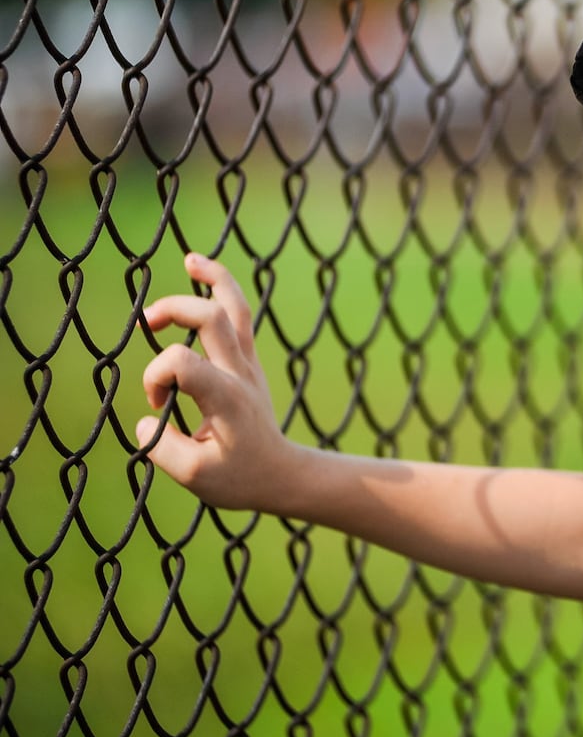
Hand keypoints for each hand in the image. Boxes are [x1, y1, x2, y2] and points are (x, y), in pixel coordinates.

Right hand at [136, 253, 297, 510]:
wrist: (283, 474)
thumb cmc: (240, 477)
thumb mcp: (193, 477)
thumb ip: (160, 448)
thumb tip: (146, 420)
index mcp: (226, 398)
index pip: (181, 363)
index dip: (154, 378)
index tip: (156, 408)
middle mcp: (240, 373)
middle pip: (213, 318)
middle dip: (175, 309)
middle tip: (147, 322)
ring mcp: (248, 364)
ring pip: (237, 308)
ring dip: (214, 280)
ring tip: (191, 259)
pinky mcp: (248, 363)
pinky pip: (239, 317)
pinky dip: (221, 292)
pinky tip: (203, 275)